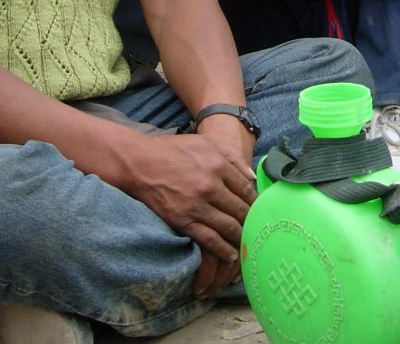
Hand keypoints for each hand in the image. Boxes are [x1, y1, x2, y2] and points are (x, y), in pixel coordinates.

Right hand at [124, 129, 255, 296]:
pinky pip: (209, 239)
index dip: (255, 202)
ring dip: (241, 237)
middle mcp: (211, 186)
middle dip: (251, 221)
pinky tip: (232, 255)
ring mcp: (196, 205)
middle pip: (240, 209)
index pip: (246, 189)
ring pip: (228, 226)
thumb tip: (252, 176)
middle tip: (259, 230)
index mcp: (218, 165)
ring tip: (249, 244)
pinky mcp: (182, 220)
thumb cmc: (173, 150)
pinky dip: (223, 249)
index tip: (260, 211)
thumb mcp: (205, 144)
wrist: (140, 163)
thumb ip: (231, 159)